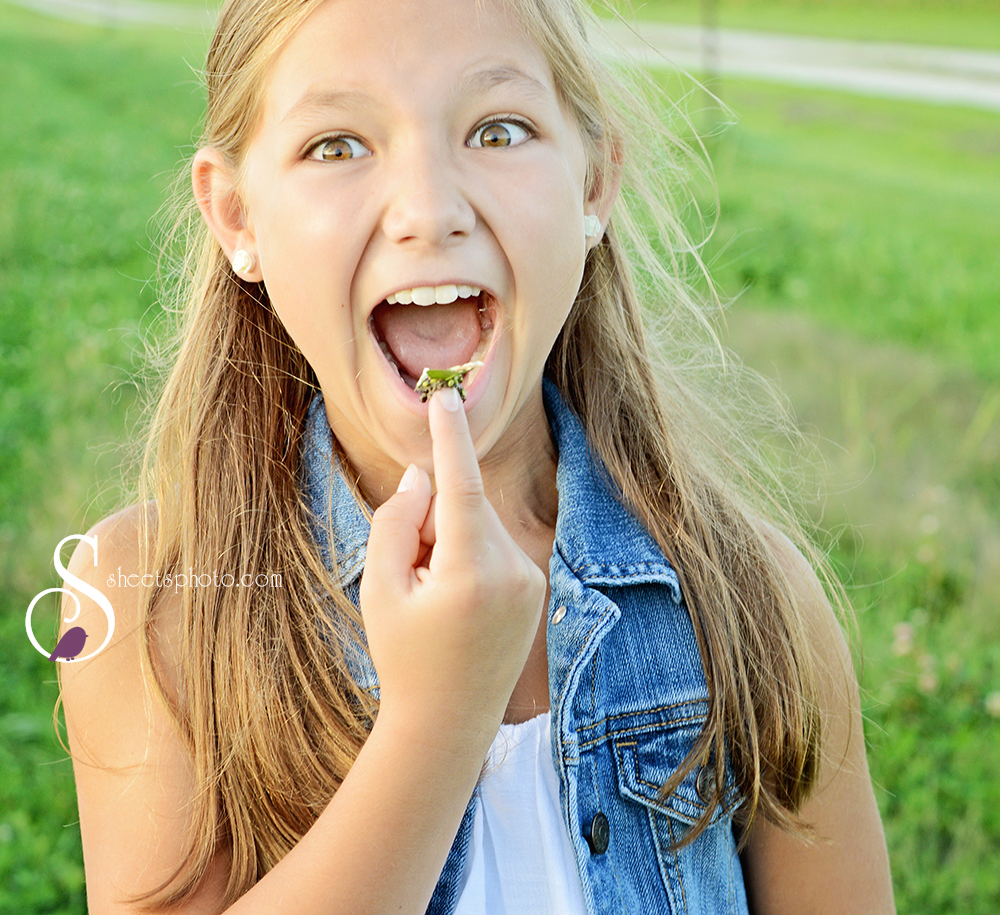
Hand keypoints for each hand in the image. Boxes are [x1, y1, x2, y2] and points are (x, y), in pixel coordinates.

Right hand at [360, 388, 545, 750]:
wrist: (447, 726)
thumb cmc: (403, 658)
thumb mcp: (379, 589)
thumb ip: (397, 522)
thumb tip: (425, 475)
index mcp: (473, 571)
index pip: (461, 484)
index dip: (450, 437)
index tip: (445, 396)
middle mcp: (514, 570)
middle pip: (462, 507)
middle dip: (431, 522)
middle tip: (410, 578)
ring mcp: (531, 580)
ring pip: (478, 526)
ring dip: (450, 542)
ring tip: (436, 602)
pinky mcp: (536, 587)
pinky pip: (494, 546)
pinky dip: (469, 557)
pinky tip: (458, 607)